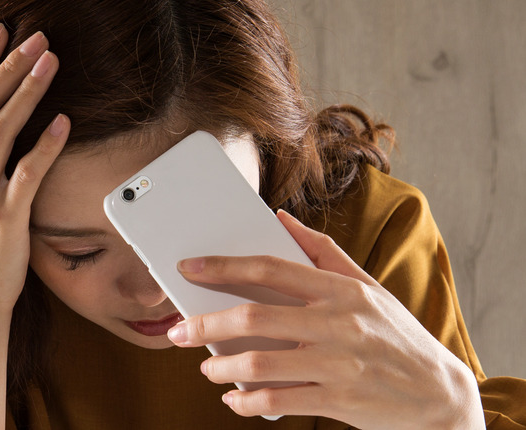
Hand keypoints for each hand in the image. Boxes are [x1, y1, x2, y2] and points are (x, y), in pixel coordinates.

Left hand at [168, 210, 484, 428]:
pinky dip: (247, 402)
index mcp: (341, 289)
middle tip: (179, 331)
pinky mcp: (340, 400)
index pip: (271, 268)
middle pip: (255, 317)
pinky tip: (234, 398)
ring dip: (222, 367)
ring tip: (207, 367)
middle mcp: (339, 322)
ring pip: (261, 364)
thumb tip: (280, 217)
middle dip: (205, 324)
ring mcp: (339, 363)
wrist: (439, 393)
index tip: (189, 267)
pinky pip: (279, 401)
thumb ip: (322, 250)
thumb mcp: (366, 285)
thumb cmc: (395, 334)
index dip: (224, 266)